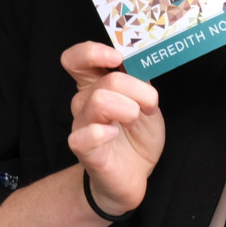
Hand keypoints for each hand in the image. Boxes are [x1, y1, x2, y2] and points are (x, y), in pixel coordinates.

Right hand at [60, 42, 164, 214]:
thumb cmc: (136, 136)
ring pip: (99, 101)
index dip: (94, 52)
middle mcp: (84, 102)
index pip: (76, 58)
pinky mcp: (83, 149)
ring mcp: (82, 125)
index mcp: (95, 85)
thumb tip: (138, 55)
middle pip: (105, 81)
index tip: (119, 58)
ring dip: (128, 110)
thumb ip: (139, 78)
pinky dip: (104, 133)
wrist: (134, 174)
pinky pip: (85, 135)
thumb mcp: (145, 100)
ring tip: (134, 121)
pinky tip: (114, 134)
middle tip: (149, 105)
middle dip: (138, 91)